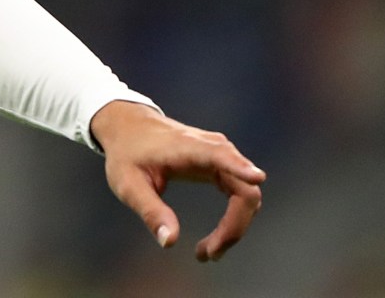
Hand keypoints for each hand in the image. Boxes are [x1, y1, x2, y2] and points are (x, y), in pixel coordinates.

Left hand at [89, 100, 265, 261]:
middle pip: (244, 190)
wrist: (130, 128)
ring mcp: (222, 156)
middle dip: (233, 227)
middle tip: (208, 255)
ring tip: (207, 253)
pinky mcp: (223, 166)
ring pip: (247, 197)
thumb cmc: (128, 154)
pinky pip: (241, 196)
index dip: (241, 168)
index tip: (257, 178)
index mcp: (188, 148)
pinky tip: (215, 239)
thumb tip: (170, 242)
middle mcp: (213, 148)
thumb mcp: (128, 184)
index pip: (221, 156)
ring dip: (234, 228)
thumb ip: (150, 211)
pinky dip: (233, 220)